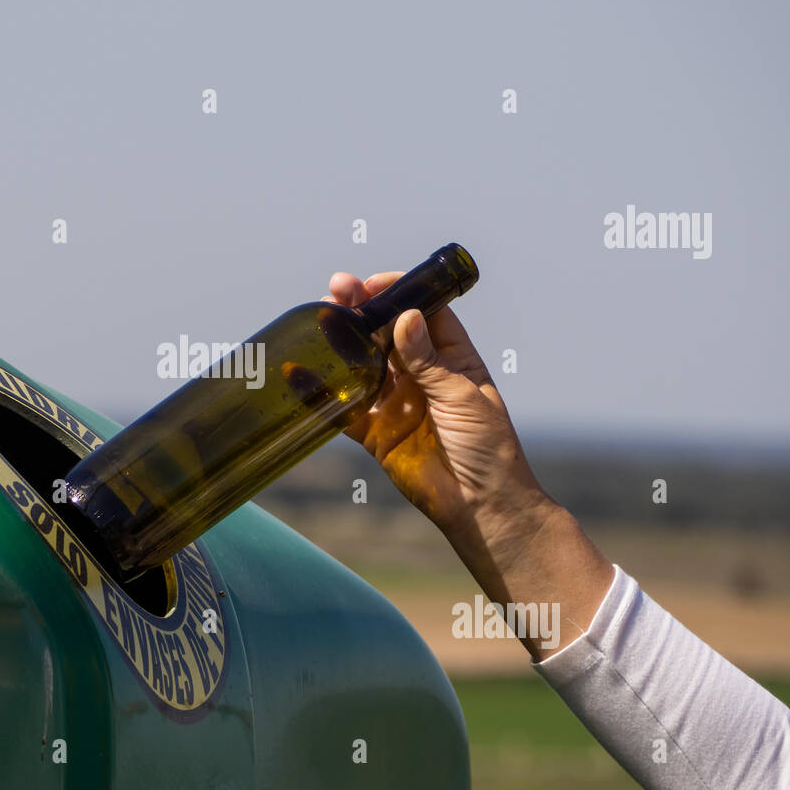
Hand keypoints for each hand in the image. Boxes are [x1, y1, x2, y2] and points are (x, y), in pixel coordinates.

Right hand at [326, 270, 613, 659]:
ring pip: (362, 363)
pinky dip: (322, 393)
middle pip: (386, 333)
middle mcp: (422, 375)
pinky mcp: (376, 432)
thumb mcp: (461, 396)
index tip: (373, 284)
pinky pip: (344, 408)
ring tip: (320, 319)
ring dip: (342, 342)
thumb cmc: (487, 448)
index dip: (400, 293)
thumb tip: (405, 317)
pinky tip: (302, 374)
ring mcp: (397, 402)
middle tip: (338, 291)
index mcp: (453, 359)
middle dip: (363, 310)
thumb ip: (429, 360)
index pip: (423, 313)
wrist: (480, 505)